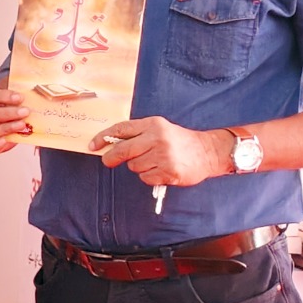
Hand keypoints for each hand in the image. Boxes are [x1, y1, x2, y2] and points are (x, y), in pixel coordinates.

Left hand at [97, 117, 232, 187]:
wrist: (209, 152)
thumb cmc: (180, 141)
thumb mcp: (160, 129)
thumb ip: (137, 134)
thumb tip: (109, 144)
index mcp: (153, 125)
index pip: (121, 129)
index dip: (103, 137)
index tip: (93, 145)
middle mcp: (158, 138)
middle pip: (123, 150)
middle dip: (111, 158)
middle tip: (108, 161)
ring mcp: (164, 155)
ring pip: (134, 166)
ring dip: (139, 167)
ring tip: (154, 162)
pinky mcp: (169, 171)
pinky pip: (145, 177)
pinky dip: (149, 176)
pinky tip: (161, 170)